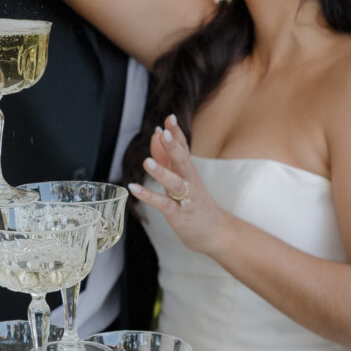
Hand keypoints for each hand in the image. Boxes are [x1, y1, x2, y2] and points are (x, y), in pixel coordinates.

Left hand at [128, 116, 222, 254]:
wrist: (216, 233)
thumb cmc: (196, 203)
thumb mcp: (182, 177)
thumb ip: (167, 157)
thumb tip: (156, 134)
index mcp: (189, 171)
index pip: (184, 147)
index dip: (177, 133)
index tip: (169, 118)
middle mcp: (189, 181)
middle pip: (182, 160)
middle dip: (174, 146)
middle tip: (165, 132)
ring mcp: (185, 198)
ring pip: (174, 182)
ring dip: (161, 172)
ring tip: (146, 162)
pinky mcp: (179, 214)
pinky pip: (163, 204)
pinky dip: (148, 196)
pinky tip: (134, 189)